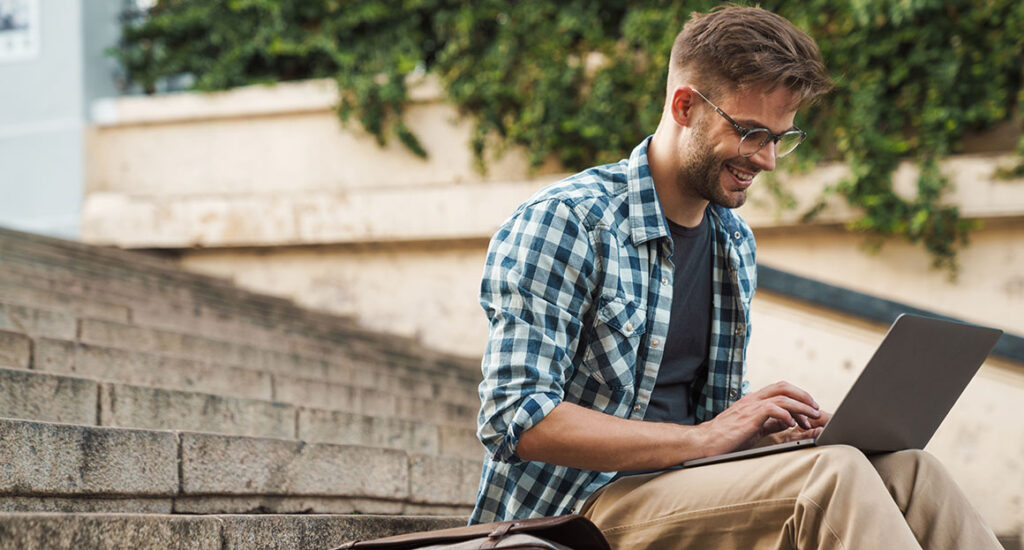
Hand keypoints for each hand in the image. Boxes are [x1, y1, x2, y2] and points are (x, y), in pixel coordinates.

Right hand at [695, 381, 822, 456]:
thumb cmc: (726, 438)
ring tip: (811, 418)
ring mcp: (751, 406)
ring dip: (801, 406)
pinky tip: (792, 424)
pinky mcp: (749, 417)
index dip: (798, 397)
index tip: (810, 411)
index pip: (780, 389)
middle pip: (784, 387)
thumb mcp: (753, 429)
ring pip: (783, 396)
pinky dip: (787, 415)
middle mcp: (753, 399)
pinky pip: (773, 409)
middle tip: (816, 410)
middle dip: (804, 396)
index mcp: (753, 401)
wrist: (705, 443)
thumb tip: (788, 421)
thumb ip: (770, 423)